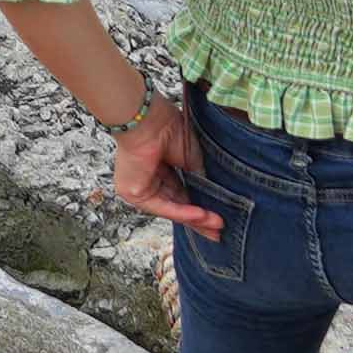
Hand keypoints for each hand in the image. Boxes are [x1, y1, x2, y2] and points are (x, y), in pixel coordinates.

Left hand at [100, 84, 219, 236]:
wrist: (148, 119)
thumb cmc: (166, 128)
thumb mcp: (190, 157)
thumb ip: (198, 176)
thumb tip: (213, 193)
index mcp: (159, 170)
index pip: (180, 196)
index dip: (199, 208)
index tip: (218, 220)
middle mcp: (148, 182)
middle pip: (177, 206)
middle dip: (198, 221)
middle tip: (218, 233)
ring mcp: (139, 189)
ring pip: (172, 209)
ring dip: (195, 218)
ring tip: (216, 225)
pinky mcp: (135, 193)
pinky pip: (163, 207)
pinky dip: (183, 212)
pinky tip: (201, 216)